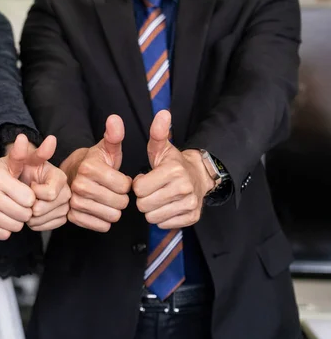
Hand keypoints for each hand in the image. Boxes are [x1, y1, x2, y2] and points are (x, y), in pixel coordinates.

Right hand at [0, 135, 35, 239]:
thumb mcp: (14, 162)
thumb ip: (34, 154)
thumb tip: (52, 140)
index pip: (30, 200)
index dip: (30, 197)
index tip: (22, 191)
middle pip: (24, 215)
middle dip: (25, 210)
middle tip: (16, 201)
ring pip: (15, 227)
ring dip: (16, 220)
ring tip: (8, 208)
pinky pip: (3, 234)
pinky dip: (5, 228)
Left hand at [20, 136, 70, 231]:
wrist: (17, 186)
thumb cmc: (16, 173)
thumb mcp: (15, 162)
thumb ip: (21, 153)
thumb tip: (30, 138)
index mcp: (59, 176)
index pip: (49, 194)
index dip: (33, 193)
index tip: (27, 185)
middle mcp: (67, 191)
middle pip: (48, 208)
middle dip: (30, 206)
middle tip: (23, 197)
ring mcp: (66, 206)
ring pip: (46, 219)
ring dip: (31, 216)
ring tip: (26, 204)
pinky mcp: (62, 218)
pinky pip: (47, 227)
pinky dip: (35, 223)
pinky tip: (30, 214)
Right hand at [65, 115, 131, 231]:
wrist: (74, 176)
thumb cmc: (96, 163)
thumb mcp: (107, 148)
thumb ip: (114, 135)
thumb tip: (115, 119)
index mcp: (89, 168)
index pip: (125, 186)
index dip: (126, 183)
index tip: (118, 178)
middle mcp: (79, 185)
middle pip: (120, 203)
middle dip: (121, 198)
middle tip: (113, 190)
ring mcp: (75, 202)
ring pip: (112, 216)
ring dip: (114, 209)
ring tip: (108, 199)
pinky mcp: (74, 217)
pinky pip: (102, 226)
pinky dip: (105, 220)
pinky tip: (101, 209)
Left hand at [133, 110, 214, 228]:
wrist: (199, 176)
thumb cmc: (173, 163)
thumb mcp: (162, 148)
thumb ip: (157, 133)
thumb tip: (163, 113)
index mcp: (173, 171)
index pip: (139, 189)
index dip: (138, 184)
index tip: (146, 178)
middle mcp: (184, 188)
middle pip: (144, 205)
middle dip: (143, 198)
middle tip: (151, 190)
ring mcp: (190, 204)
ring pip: (152, 217)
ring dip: (151, 209)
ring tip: (158, 197)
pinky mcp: (192, 217)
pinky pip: (164, 225)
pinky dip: (162, 218)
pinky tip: (167, 206)